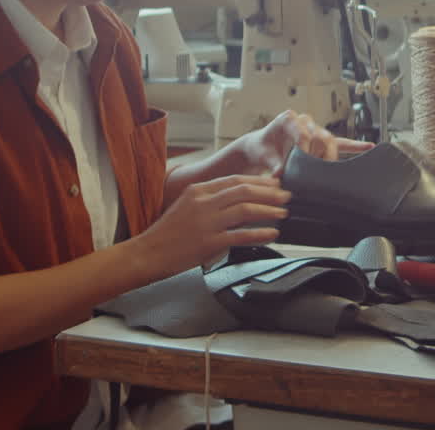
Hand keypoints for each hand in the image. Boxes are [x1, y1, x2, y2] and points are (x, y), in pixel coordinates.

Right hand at [134, 174, 290, 280]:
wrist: (148, 253)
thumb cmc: (168, 233)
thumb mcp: (187, 206)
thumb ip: (210, 200)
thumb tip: (237, 199)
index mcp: (198, 191)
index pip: (234, 180)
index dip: (258, 181)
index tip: (275, 183)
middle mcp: (203, 202)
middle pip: (244, 191)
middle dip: (269, 192)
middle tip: (286, 195)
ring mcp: (206, 222)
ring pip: (245, 210)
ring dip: (268, 210)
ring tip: (283, 213)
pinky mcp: (209, 242)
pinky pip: (241, 235)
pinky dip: (260, 233)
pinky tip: (272, 233)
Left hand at [239, 110, 373, 175]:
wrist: (261, 148)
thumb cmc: (261, 148)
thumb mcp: (263, 155)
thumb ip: (272, 164)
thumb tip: (279, 174)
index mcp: (288, 120)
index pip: (302, 131)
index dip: (305, 144)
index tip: (305, 157)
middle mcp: (304, 122)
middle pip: (321, 135)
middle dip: (324, 153)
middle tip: (323, 168)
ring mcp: (314, 131)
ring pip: (330, 140)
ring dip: (336, 153)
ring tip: (343, 161)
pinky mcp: (321, 141)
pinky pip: (340, 143)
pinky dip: (354, 146)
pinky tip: (369, 147)